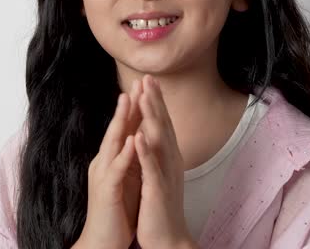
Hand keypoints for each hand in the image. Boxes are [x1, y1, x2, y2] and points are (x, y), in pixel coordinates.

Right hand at [77, 83, 143, 248]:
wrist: (102, 241)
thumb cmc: (115, 213)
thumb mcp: (124, 180)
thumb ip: (128, 160)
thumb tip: (136, 140)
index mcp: (111, 160)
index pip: (123, 129)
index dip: (133, 108)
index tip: (144, 88)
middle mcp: (104, 163)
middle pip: (116, 128)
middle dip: (126, 105)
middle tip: (136, 82)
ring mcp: (103, 175)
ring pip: (112, 142)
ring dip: (121, 120)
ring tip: (129, 99)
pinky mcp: (107, 190)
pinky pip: (116, 169)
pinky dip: (124, 153)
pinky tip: (132, 139)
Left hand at [133, 75, 196, 248]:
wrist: (168, 238)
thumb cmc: (160, 207)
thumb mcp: (159, 173)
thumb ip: (157, 153)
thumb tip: (153, 133)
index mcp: (167, 157)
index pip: (161, 123)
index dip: (155, 101)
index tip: (148, 80)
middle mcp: (170, 161)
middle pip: (162, 124)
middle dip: (154, 100)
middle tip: (148, 77)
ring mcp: (165, 174)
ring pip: (158, 140)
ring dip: (151, 117)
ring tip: (145, 96)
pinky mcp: (158, 189)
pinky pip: (151, 167)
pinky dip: (145, 151)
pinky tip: (139, 136)